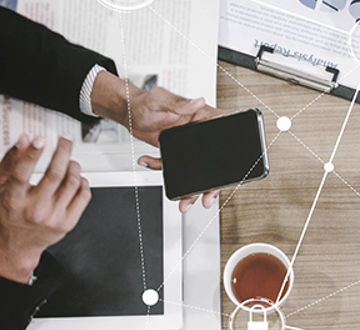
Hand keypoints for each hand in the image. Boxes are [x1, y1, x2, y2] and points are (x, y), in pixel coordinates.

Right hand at [0, 135, 90, 283]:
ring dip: (73, 165)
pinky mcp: (68, 222)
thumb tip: (24, 140)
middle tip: (65, 140)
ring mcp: (53, 217)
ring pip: (72, 183)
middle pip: (55, 174)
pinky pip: (83, 196)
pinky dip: (82, 182)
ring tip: (69, 160)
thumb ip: (11, 161)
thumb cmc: (8, 211)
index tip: (40, 139)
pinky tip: (76, 177)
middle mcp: (34, 209)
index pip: (23, 173)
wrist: (17, 243)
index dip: (32, 153)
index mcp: (13, 199)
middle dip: (63, 151)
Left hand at [90, 70, 222, 212]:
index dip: (232, 151)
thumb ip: (179, 102)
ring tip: (184, 200)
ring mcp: (188, 144)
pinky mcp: (176, 152)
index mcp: (202, 117)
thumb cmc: (143, 101)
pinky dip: (161, 169)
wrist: (127, 112)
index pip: (225, 133)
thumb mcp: (160, 99)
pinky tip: (148, 161)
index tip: (230, 169)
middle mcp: (198, 132)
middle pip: (214, 160)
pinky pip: (175, 167)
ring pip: (196, 170)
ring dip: (190, 188)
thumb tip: (199, 102)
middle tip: (206, 197)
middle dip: (211, 182)